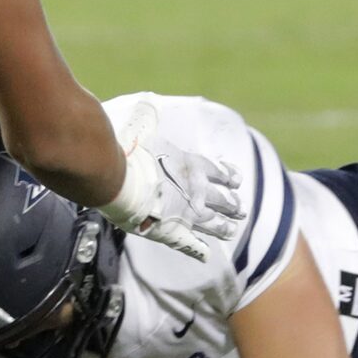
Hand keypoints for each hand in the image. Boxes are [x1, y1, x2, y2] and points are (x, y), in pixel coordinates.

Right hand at [100, 95, 243, 260]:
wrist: (117, 174)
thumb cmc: (125, 146)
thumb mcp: (141, 123)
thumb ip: (147, 117)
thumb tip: (145, 103)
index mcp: (190, 164)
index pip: (216, 171)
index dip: (227, 175)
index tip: (237, 179)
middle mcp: (195, 189)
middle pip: (220, 199)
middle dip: (231, 204)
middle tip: (240, 209)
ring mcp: (186, 212)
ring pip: (213, 222)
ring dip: (224, 225)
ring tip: (233, 229)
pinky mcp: (171, 231)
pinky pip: (189, 243)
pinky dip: (197, 249)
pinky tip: (205, 254)